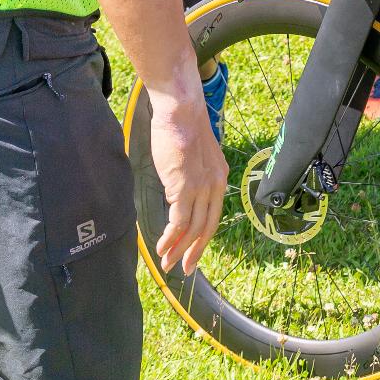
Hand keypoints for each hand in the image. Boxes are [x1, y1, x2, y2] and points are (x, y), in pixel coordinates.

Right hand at [148, 89, 228, 274]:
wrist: (181, 110)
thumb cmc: (182, 128)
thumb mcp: (192, 157)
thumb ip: (190, 177)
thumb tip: (175, 195)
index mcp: (219, 179)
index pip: (213, 216)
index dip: (203, 239)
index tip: (193, 254)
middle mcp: (215, 186)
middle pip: (207, 228)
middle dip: (194, 252)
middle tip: (183, 269)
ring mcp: (201, 188)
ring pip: (192, 229)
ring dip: (178, 249)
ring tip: (166, 263)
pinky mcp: (184, 187)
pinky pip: (178, 221)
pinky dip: (169, 237)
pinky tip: (160, 247)